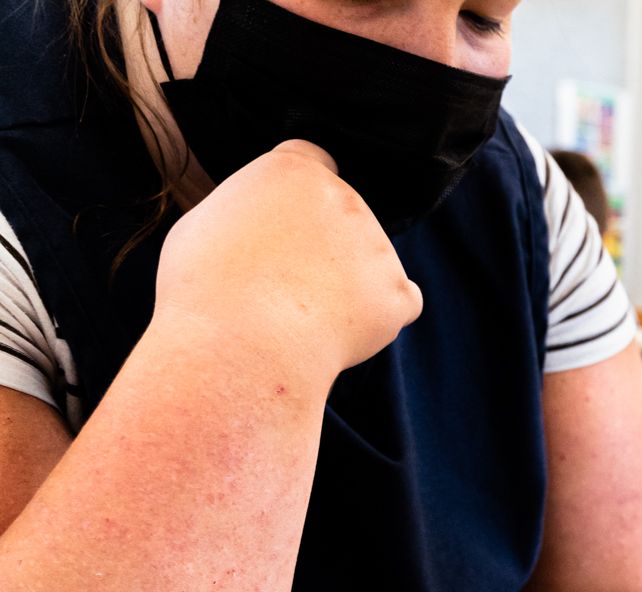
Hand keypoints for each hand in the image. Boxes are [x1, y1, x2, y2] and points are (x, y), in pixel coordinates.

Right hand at [153, 140, 421, 385]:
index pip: (314, 162)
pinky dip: (379, 316)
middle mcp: (344, 197)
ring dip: (346, 284)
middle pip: (342, 217)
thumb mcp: (204, 224)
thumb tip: (262, 226)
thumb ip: (248, 214)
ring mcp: (377, 244)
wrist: (241, 342)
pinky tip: (343, 330)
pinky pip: (401, 301)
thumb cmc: (204, 289)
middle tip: (280, 285)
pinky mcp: (397, 291)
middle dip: (322, 246)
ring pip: (369, 263)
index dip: (301, 195)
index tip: (288, 222)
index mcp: (294, 170)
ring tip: (299, 315)